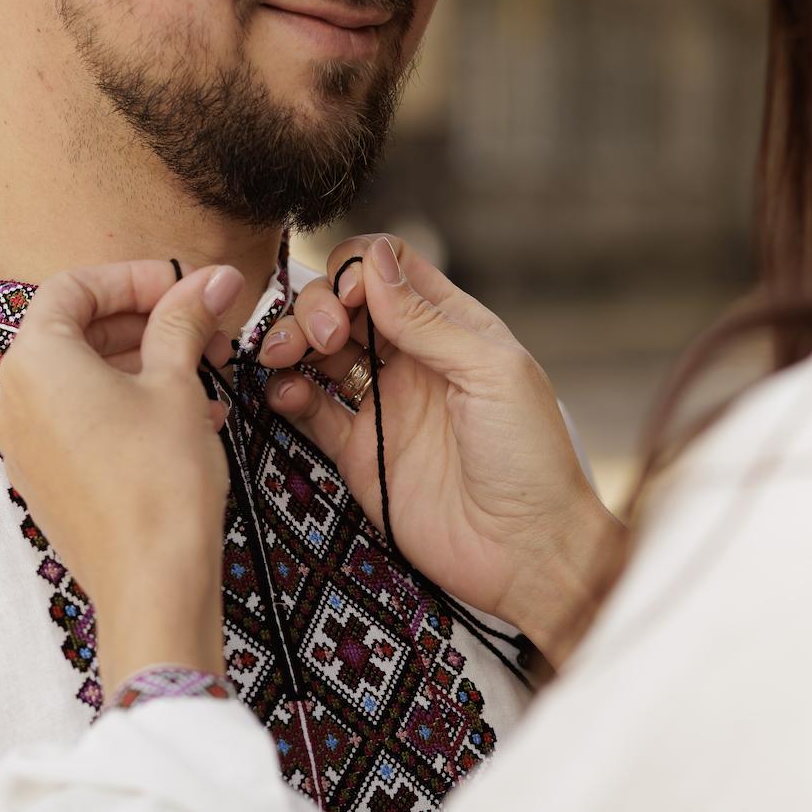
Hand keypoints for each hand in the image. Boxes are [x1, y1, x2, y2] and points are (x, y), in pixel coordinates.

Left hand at [0, 261, 243, 693]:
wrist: (153, 584)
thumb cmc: (162, 483)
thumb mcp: (178, 386)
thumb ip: (186, 321)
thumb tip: (212, 278)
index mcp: (35, 360)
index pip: (76, 287)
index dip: (137, 279)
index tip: (188, 287)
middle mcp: (15, 397)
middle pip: (79, 331)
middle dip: (149, 324)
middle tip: (208, 330)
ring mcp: (26, 442)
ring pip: (86, 379)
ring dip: (147, 367)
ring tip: (209, 379)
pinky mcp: (46, 478)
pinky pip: (84, 421)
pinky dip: (130, 407)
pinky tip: (190, 419)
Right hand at [260, 236, 625, 666]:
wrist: (526, 550)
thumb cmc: (530, 459)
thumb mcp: (491, 373)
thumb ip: (428, 320)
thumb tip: (371, 261)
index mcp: (453, 328)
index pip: (390, 271)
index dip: (358, 270)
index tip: (347, 297)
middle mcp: (412, 360)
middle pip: (343, 306)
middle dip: (317, 305)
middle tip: (321, 337)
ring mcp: (382, 406)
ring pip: (317, 352)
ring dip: (291, 340)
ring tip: (281, 354)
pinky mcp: (358, 453)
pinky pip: (310, 411)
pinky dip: (287, 392)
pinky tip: (285, 391)